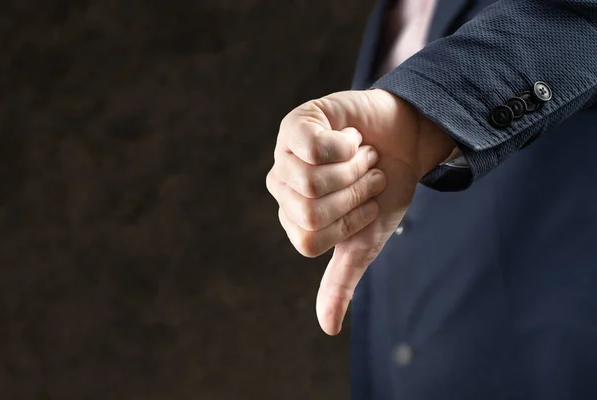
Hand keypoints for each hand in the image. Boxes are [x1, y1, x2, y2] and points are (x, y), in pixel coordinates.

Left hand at [266, 89, 453, 334]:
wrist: (406, 140)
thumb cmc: (384, 189)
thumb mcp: (365, 240)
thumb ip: (342, 280)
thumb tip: (328, 328)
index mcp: (293, 216)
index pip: (310, 239)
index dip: (350, 223)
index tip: (366, 204)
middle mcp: (282, 186)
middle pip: (310, 211)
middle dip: (355, 195)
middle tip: (367, 175)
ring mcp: (284, 153)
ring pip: (310, 181)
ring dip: (354, 170)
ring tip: (362, 155)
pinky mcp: (298, 123)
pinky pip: (312, 146)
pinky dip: (346, 146)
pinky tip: (351, 137)